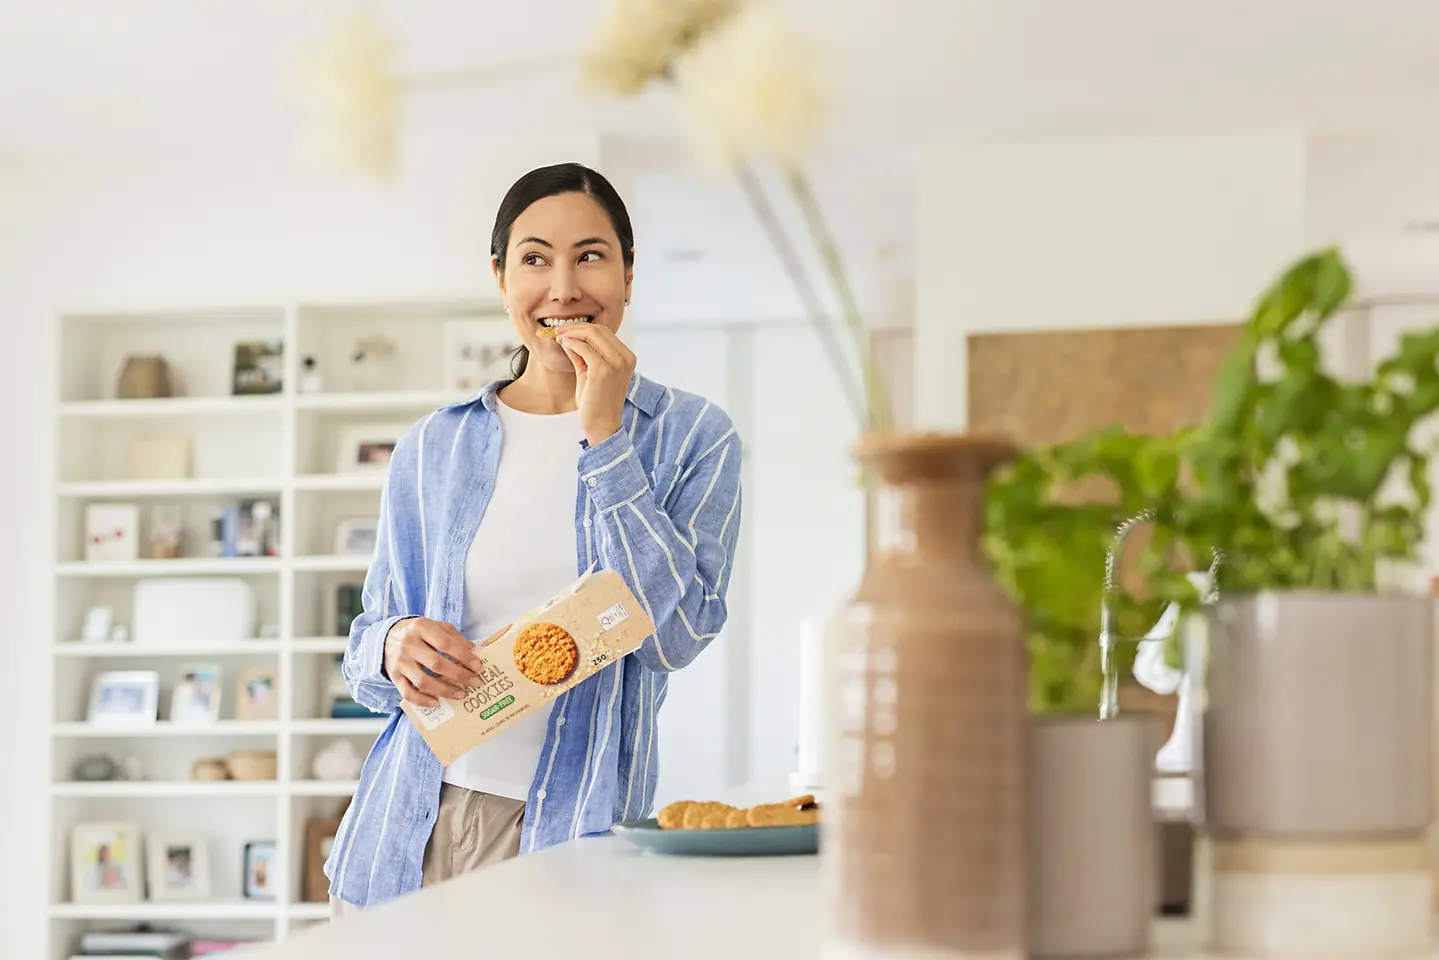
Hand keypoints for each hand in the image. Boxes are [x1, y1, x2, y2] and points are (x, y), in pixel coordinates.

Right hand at [384, 617, 483, 707]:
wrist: (386, 638)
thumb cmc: (418, 633)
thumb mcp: (435, 626)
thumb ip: (453, 635)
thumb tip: (472, 649)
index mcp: (421, 628)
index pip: (445, 644)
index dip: (464, 656)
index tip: (478, 666)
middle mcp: (409, 645)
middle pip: (436, 664)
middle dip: (459, 675)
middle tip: (475, 682)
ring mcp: (400, 662)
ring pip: (423, 681)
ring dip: (444, 690)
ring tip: (460, 694)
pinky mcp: (394, 677)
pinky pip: (407, 693)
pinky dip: (422, 700)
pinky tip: (436, 702)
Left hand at [556, 324, 636, 446]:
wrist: (601, 426)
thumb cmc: (596, 403)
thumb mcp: (589, 373)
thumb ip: (581, 354)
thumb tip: (567, 337)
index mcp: (627, 358)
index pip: (605, 332)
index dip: (583, 328)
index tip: (565, 330)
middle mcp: (625, 358)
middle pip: (599, 330)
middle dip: (575, 327)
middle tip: (557, 330)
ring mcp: (616, 364)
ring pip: (592, 334)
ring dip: (571, 332)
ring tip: (558, 336)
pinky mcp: (603, 370)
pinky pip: (584, 348)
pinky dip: (571, 343)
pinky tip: (563, 344)